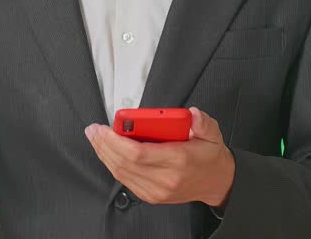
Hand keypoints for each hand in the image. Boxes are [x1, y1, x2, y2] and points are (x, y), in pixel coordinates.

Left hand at [84, 106, 234, 208]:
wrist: (216, 182)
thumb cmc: (209, 156)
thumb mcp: (212, 133)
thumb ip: (202, 122)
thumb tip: (192, 114)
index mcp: (178, 160)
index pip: (138, 153)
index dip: (116, 141)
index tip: (105, 128)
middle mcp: (165, 178)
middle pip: (125, 163)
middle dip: (104, 145)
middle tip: (94, 130)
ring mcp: (157, 190)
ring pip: (121, 173)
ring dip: (105, 154)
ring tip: (96, 138)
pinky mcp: (151, 195)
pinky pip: (125, 180)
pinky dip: (113, 165)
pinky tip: (106, 152)